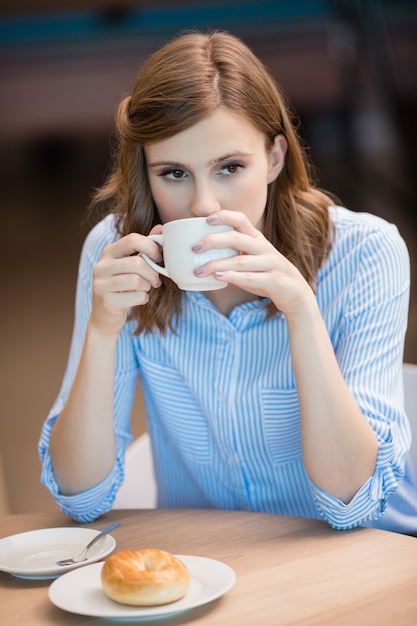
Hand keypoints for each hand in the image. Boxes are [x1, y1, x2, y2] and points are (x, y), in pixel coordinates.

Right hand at [90, 230, 161, 335]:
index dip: (151, 247)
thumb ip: (144, 247)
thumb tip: (161, 228)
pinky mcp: (107, 301)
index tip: (158, 258)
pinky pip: (136, 297)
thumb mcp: (131, 264)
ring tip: (145, 289)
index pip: (132, 239)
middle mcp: (101, 266)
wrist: (105, 316)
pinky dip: (143, 299)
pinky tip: (137, 299)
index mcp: (109, 252)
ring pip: (137, 281)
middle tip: (156, 281)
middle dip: (153, 273)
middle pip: (137, 263)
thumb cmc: (123, 286)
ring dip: (147, 287)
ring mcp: (101, 284)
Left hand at [193, 211, 313, 316]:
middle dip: (213, 241)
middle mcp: (264, 248)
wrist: (296, 293)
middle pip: (236, 238)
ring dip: (216, 265)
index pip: (241, 219)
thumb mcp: (251, 260)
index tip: (205, 219)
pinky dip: (232, 277)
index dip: (224, 216)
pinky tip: (217, 278)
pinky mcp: (273, 281)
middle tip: (194, 248)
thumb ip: (232, 254)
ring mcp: (270, 264)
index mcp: (257, 239)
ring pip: (240, 261)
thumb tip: (200, 255)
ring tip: (198, 270)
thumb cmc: (266, 275)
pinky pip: (250, 278)